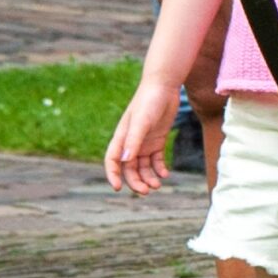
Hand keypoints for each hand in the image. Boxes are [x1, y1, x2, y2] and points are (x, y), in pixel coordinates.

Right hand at [105, 79, 179, 195]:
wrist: (164, 87)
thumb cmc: (149, 101)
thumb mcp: (142, 122)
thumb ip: (133, 140)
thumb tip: (124, 161)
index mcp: (121, 137)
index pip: (112, 160)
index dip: (112, 174)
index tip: (117, 188)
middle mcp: (131, 142)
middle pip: (129, 168)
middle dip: (135, 181)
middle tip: (146, 191)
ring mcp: (144, 142)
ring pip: (143, 166)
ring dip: (148, 177)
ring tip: (157, 185)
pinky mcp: (157, 140)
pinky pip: (156, 160)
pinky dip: (159, 168)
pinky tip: (165, 174)